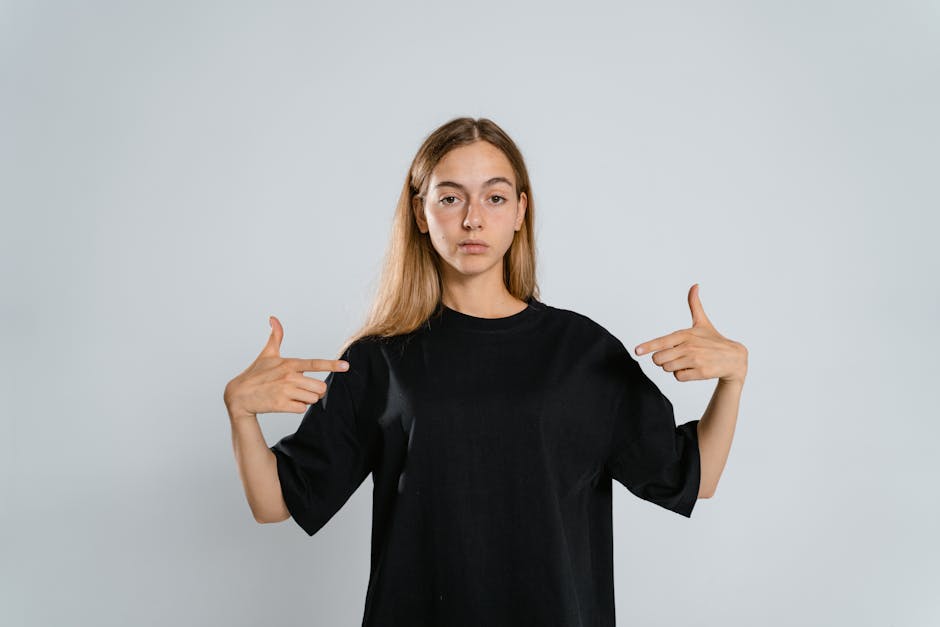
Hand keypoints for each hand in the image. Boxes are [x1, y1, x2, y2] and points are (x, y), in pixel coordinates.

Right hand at [223, 315, 349, 418]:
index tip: (346, 366)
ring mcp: (285, 391)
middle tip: (302, 389)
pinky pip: (302, 409)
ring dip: (306, 399)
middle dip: (315, 391)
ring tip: (291, 395)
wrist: (239, 395)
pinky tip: (286, 403)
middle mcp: (289, 376)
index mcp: (289, 364)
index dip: (332, 364)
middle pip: (320, 387)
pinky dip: (297, 407)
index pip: (314, 363)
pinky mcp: (281, 405)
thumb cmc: (255, 374)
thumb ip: (275, 336)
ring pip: (312, 399)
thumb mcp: (267, 354)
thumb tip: (273, 318)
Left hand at [633, 284, 746, 383]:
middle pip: (659, 359)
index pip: (662, 341)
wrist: (734, 358)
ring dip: (673, 367)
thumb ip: (694, 305)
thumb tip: (695, 285)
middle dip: (662, 359)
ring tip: (686, 361)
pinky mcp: (701, 372)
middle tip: (674, 356)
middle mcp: (689, 346)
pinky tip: (692, 369)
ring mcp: (695, 360)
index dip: (648, 347)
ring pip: (667, 369)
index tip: (637, 351)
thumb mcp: (703, 322)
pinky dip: (682, 375)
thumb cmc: (714, 340)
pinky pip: (678, 377)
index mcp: (686, 334)